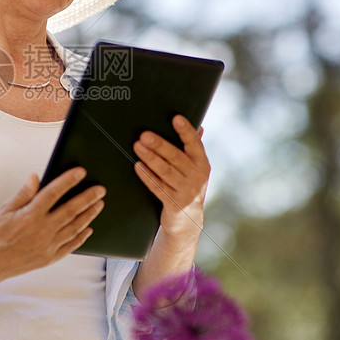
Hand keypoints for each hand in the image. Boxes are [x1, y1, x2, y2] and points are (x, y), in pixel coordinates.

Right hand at [0, 168, 105, 280]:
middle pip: (71, 210)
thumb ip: (24, 193)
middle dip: (88, 198)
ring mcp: (47, 246)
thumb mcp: (5, 209)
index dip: (68, 180)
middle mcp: (41, 231)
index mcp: (29, 215)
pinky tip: (88, 228)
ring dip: (89, 215)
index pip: (54, 192)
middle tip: (101, 189)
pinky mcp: (49, 258)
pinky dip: (81, 237)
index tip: (81, 172)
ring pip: (74, 228)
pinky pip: (70, 246)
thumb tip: (36, 177)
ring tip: (99, 204)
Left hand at [132, 115, 209, 236]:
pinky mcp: (174, 203)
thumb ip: (194, 147)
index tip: (176, 118)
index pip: (194, 144)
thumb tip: (197, 125)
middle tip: (144, 135)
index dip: (186, 131)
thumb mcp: (195, 168)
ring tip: (137, 146)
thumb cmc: (188, 186)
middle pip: (176, 157)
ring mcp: (186, 191)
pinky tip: (138, 166)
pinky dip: (147, 176)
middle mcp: (197, 176)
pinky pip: (158, 187)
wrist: (188, 221)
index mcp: (202, 163)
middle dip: (159, 145)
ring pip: (165, 171)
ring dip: (150, 158)